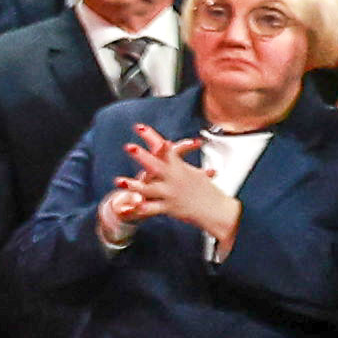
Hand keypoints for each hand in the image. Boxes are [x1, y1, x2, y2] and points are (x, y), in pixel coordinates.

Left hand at [109, 122, 241, 249]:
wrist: (217, 210)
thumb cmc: (206, 190)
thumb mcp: (195, 172)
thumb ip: (178, 160)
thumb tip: (170, 146)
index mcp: (179, 167)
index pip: (164, 148)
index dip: (151, 137)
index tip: (139, 127)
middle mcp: (174, 178)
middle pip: (156, 164)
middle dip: (142, 156)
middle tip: (129, 146)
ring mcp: (170, 193)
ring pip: (150, 188)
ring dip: (134, 185)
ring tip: (120, 181)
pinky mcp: (169, 207)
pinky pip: (153, 208)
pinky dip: (141, 209)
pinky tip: (130, 208)